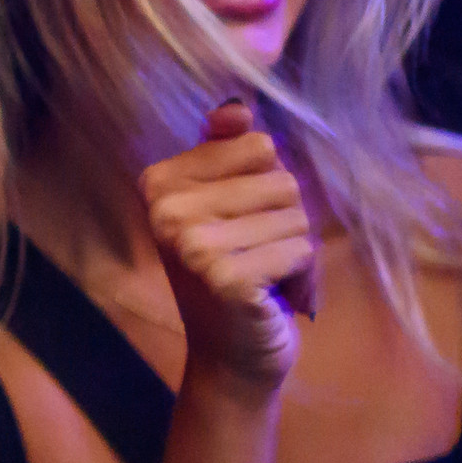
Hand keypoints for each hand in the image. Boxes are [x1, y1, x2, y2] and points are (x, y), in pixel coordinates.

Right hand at [139, 101, 314, 393]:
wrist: (231, 356)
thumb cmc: (236, 272)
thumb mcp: (228, 204)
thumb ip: (229, 151)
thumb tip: (236, 106)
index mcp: (160, 181)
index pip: (257, 145)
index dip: (267, 185)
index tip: (245, 223)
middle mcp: (166, 208)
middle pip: (281, 178)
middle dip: (287, 220)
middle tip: (259, 257)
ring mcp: (191, 243)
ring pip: (296, 214)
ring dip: (296, 251)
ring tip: (267, 278)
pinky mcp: (223, 277)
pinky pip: (300, 250)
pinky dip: (301, 277)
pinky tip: (273, 298)